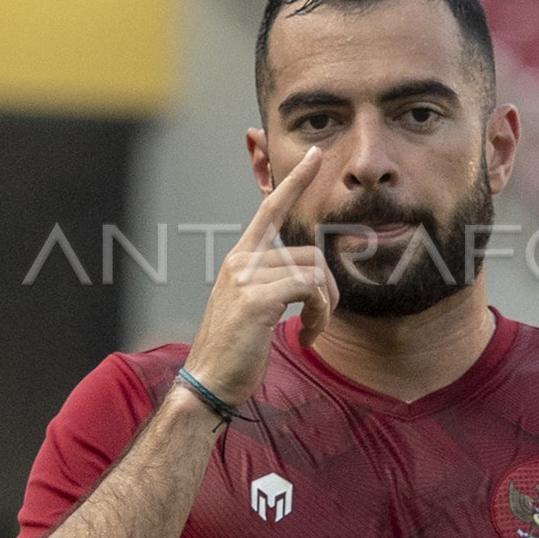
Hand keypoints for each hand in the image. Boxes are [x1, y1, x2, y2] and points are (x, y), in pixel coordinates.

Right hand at [181, 146, 338, 404]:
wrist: (208, 382)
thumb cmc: (235, 350)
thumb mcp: (254, 307)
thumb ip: (274, 283)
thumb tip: (310, 280)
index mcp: (240, 258)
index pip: (270, 209)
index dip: (295, 181)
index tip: (316, 155)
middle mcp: (240, 260)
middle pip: (312, 255)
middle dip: (329, 292)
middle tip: (320, 321)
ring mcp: (246, 277)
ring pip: (315, 274)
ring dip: (326, 307)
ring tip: (312, 331)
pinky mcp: (256, 298)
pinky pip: (310, 290)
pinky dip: (319, 315)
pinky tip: (304, 336)